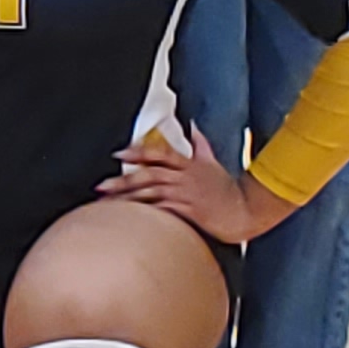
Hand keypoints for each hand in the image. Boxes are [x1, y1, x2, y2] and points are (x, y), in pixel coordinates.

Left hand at [100, 121, 290, 242]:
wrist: (247, 210)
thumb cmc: (229, 190)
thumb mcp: (214, 163)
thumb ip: (201, 145)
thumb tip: (194, 128)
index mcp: (188, 164)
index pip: (159, 153)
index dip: (138, 151)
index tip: (119, 152)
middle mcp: (184, 178)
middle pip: (148, 175)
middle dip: (122, 180)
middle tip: (101, 185)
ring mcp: (186, 195)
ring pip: (151, 194)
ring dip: (127, 199)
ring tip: (107, 204)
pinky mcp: (190, 212)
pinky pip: (163, 212)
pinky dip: (145, 214)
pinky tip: (130, 219)